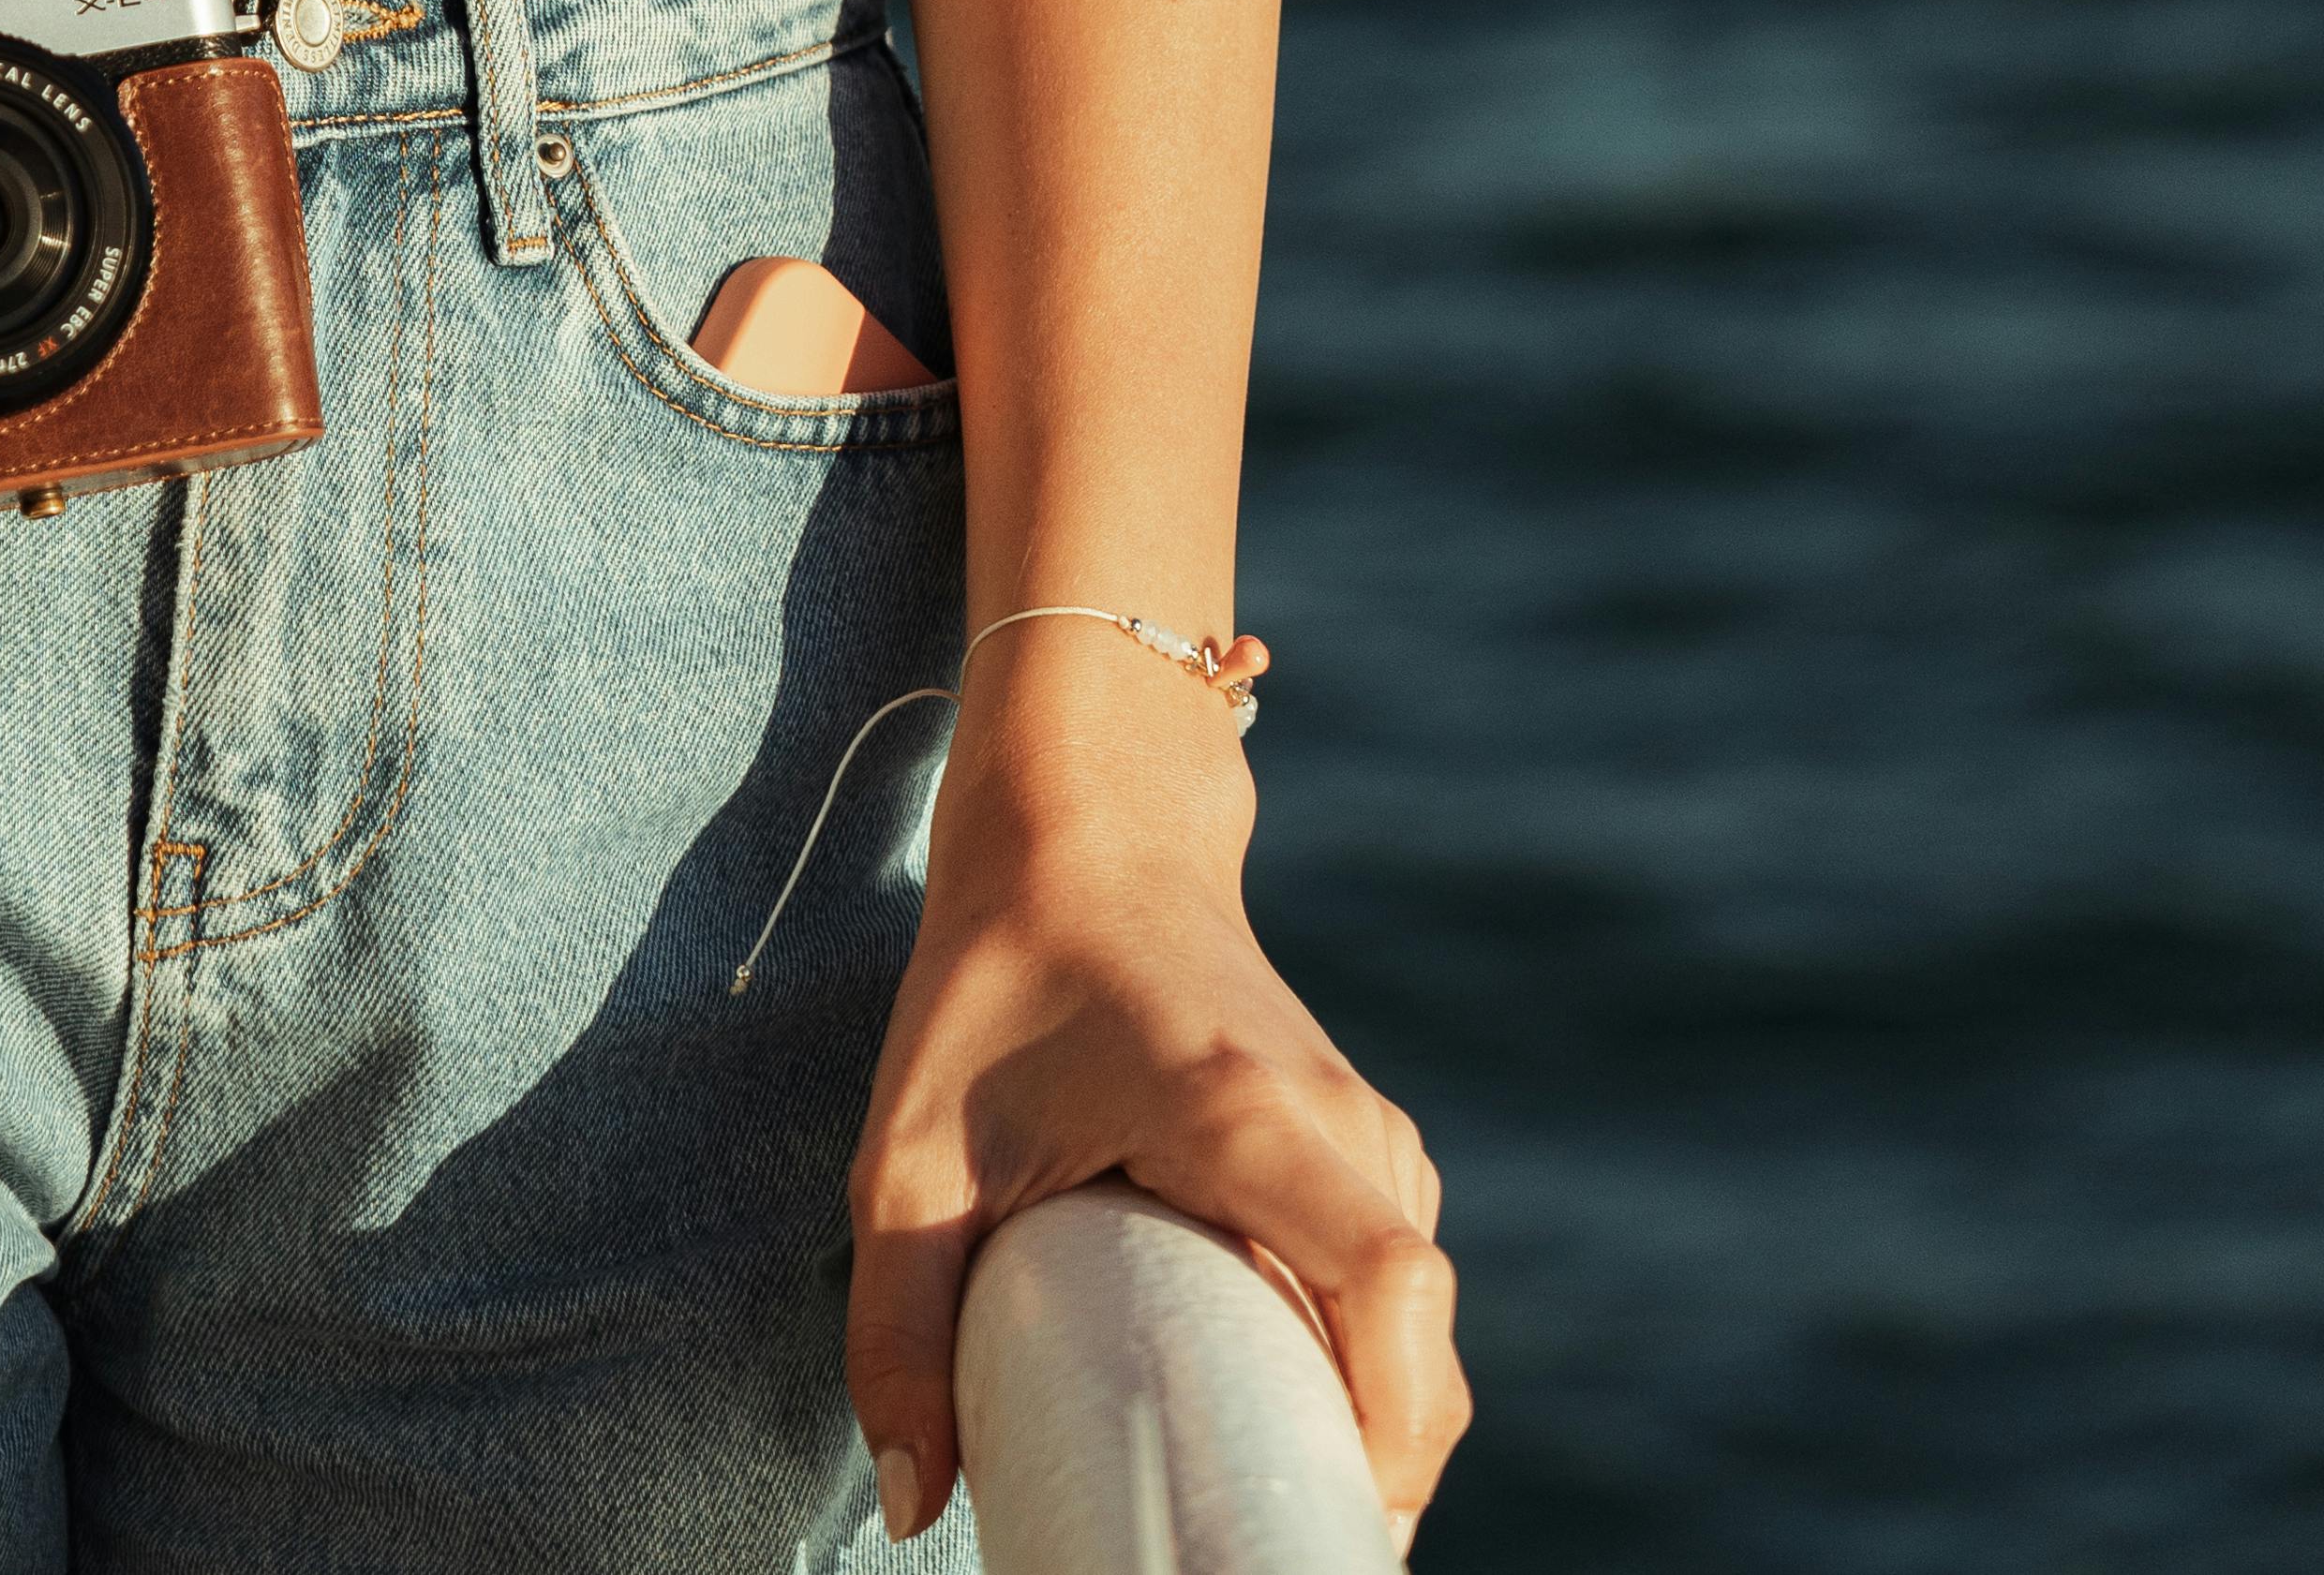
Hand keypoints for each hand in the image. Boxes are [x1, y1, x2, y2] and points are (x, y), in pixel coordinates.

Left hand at [844, 698, 1467, 1550]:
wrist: (1084, 820)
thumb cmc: (994, 978)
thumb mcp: (908, 1150)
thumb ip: (898, 1326)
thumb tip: (912, 1507)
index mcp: (1241, 1109)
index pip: (1387, 1278)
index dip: (1393, 1422)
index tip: (1332, 1519)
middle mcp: (1332, 1113)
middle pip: (1425, 1320)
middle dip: (1386, 1458)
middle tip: (1284, 1544)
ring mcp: (1358, 1115)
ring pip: (1421, 1301)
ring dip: (1378, 1409)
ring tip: (1275, 1497)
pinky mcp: (1354, 1128)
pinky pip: (1398, 1267)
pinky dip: (1373, 1353)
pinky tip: (1290, 1412)